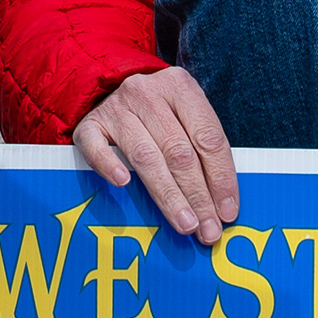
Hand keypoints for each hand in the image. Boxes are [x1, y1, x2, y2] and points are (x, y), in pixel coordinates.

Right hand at [73, 63, 236, 242]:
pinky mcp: (89, 124)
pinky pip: (97, 148)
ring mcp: (115, 108)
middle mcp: (147, 93)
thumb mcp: (185, 116)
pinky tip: (123, 184)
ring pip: (146, 157)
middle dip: (198, 196)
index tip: (228, 211)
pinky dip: (110, 166)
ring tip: (185, 224)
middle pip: (179, 152)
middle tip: (208, 230)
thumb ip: (202, 150)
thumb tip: (222, 204)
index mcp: (180, 87)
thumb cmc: (158, 113)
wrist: (108, 88)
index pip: (208, 138)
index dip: (221, 178)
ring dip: (168, 196)